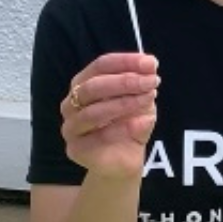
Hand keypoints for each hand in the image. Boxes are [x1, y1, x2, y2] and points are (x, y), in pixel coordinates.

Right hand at [62, 53, 159, 179]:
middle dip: (125, 82)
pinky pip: (100, 137)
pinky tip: (146, 122)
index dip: (125, 61)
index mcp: (83, 84)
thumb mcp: (140, 99)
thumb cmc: (128, 124)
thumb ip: (142, 82)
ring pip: (93, 112)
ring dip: (125, 103)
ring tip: (149, 99)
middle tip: (152, 82)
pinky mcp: (76, 149)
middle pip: (92, 86)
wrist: (124, 160)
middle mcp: (70, 104)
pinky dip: (125, 128)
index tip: (150, 63)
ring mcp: (71, 127)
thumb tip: (150, 64)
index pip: (100, 66)